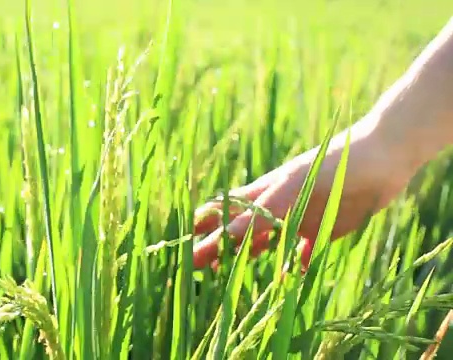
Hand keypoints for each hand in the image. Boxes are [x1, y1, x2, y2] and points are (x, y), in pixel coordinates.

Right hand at [192, 117, 418, 269]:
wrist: (381, 158)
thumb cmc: (330, 166)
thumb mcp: (291, 189)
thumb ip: (259, 212)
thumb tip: (223, 233)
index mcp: (263, 192)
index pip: (224, 211)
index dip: (205, 228)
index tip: (186, 247)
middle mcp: (276, 207)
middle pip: (240, 229)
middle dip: (220, 246)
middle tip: (202, 267)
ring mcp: (298, 218)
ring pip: (266, 241)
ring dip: (250, 255)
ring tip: (232, 271)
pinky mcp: (323, 229)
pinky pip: (303, 251)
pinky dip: (295, 265)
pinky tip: (291, 275)